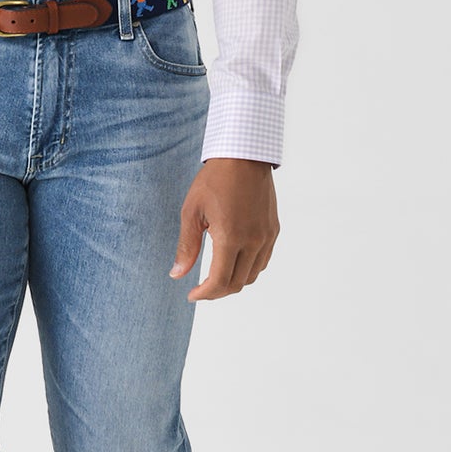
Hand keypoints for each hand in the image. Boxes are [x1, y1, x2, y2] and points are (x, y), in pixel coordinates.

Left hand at [169, 157, 278, 300]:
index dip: (205, 294)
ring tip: (216, 277)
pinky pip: (263, 261)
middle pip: (237, 283)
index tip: (192, 295)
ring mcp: (266, 236)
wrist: (243, 156)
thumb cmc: (214, 180)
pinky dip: (248, 269)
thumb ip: (187, 246)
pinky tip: (234, 261)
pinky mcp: (273, 230)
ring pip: (253, 275)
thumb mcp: (192, 212)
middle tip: (201, 288)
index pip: (220, 282)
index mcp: (230, 237)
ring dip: (234, 282)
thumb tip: (177, 274)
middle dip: (217, 292)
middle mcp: (253, 240)